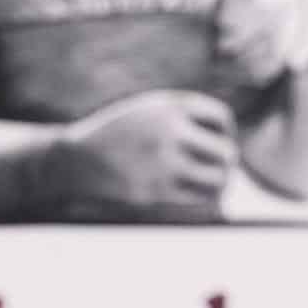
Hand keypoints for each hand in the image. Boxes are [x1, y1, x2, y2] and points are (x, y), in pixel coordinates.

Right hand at [54, 90, 237, 212]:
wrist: (75, 161)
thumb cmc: (119, 136)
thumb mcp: (149, 110)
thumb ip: (185, 116)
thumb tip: (232, 143)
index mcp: (168, 106)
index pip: (221, 119)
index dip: (225, 132)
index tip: (214, 142)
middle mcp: (168, 132)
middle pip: (225, 152)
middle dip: (226, 162)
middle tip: (219, 169)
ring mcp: (161, 164)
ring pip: (217, 180)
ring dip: (220, 184)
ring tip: (213, 185)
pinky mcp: (154, 192)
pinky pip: (198, 201)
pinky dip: (205, 201)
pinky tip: (198, 199)